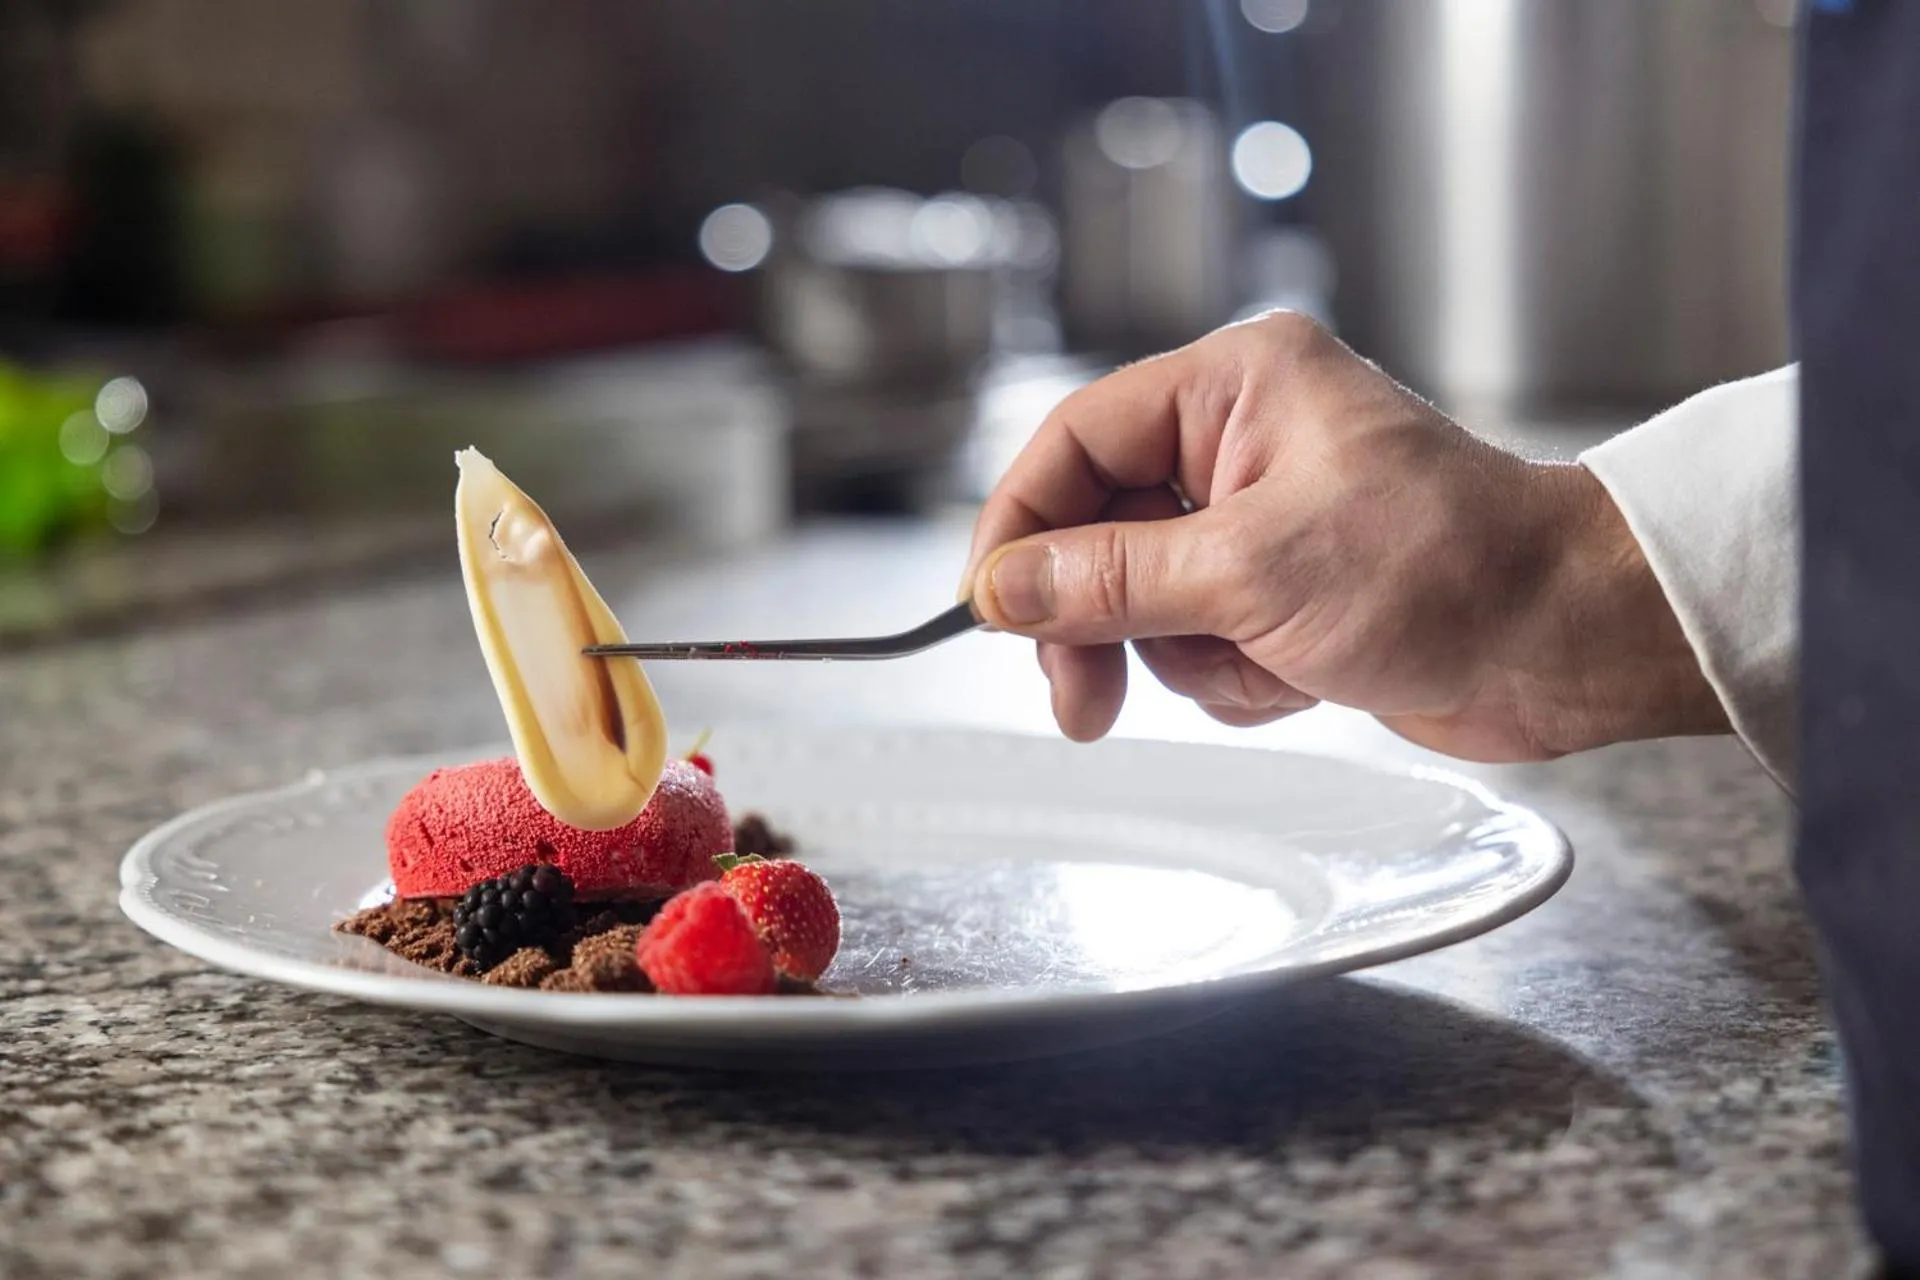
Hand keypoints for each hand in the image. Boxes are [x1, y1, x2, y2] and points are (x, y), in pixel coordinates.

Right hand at [961, 312, 1729, 759]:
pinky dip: (1233, 677)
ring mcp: (1261, 522)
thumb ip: (1109, 580)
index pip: (1076, 443)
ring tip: (1263, 664)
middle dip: (1099, 619)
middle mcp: (1240, 444)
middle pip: (1098, 529)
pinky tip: (1299, 678)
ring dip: (1186, 655)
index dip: (1020, 526)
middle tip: (1081, 700)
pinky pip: (1198, 644)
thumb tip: (1000, 589)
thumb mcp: (1251, 571)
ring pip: (1143, 601)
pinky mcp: (1284, 593)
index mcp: (1234, 389)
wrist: (1569, 644)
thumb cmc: (1450, 569)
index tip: (991, 610)